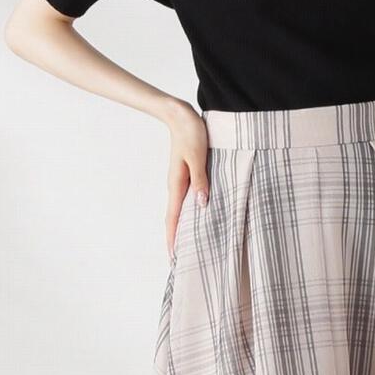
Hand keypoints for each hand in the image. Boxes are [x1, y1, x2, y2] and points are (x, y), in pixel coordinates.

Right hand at [163, 101, 209, 259]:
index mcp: (176, 184)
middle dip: (175, 239)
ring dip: (182, 227)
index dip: (173, 239)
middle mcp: (176, 186)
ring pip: (180, 210)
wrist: (179, 115)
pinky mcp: (185, 174)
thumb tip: (202, 204)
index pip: (173, 219)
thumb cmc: (190, 134)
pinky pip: (186, 199)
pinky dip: (189, 212)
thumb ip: (200, 180)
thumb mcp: (197, 157)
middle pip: (174, 219)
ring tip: (189, 243)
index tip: (174, 258)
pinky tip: (197, 216)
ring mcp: (180, 180)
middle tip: (180, 259)